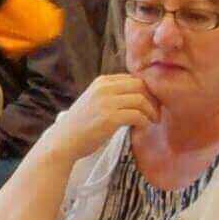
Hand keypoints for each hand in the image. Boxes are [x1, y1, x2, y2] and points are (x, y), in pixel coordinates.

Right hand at [44, 74, 159, 159]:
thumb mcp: (94, 101)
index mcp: (101, 82)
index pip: (133, 78)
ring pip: (141, 99)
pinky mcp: (109, 118)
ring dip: (151, 111)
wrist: (64, 141)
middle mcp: (103, 88)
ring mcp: (106, 102)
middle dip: (152, 99)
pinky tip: (143, 127)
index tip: (150, 103)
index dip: (146, 90)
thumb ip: (111, 94)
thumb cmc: (80, 125)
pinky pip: (137, 115)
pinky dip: (145, 121)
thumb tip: (139, 95)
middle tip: (155, 112)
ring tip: (152, 121)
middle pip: (140, 86)